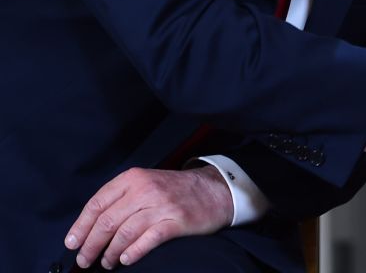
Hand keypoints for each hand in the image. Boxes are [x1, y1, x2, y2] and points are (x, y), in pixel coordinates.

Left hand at [65, 165, 232, 269]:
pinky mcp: (177, 221)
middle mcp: (145, 190)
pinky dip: (133, 252)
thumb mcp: (146, 183)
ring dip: (110, 252)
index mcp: (133, 179)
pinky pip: (148, 240)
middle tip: (84, 260)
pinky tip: (125, 260)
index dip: (81, 226)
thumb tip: (92, 227)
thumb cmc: (176, 191)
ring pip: (124, 233)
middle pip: (108, 221)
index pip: (97, 204)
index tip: (72, 243)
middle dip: (91, 244)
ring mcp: (162, 206)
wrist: (215, 190)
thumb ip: (122, 199)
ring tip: (106, 263)